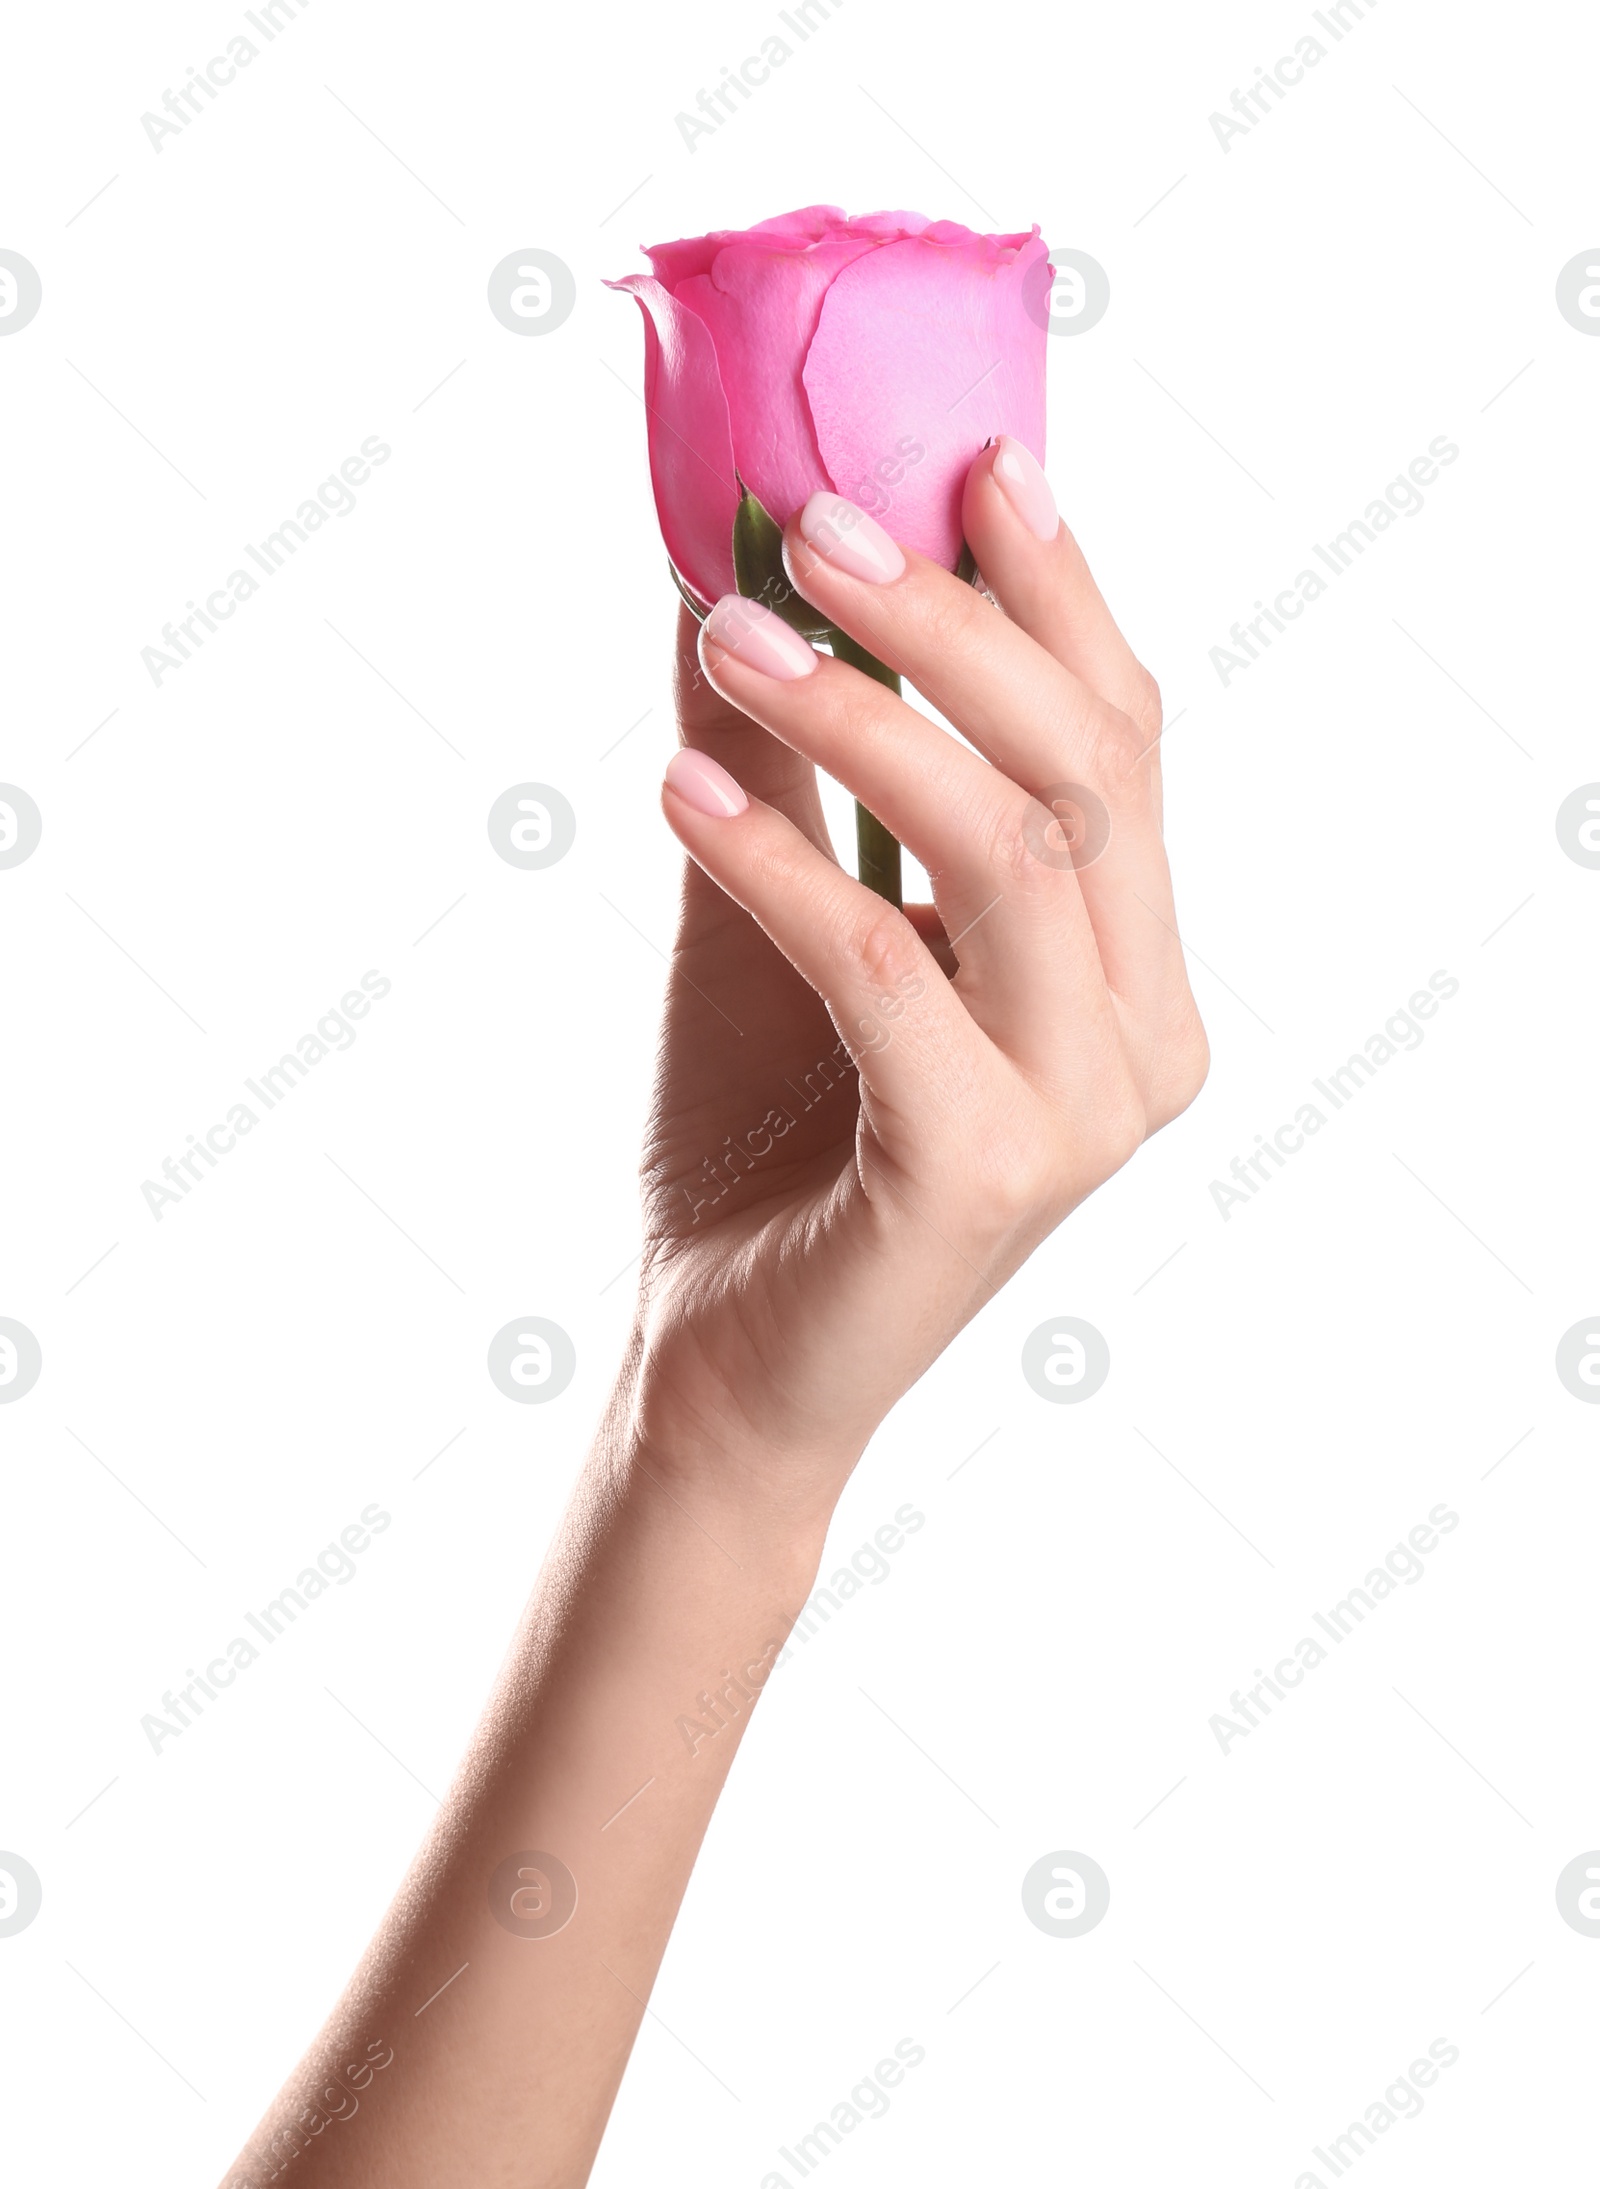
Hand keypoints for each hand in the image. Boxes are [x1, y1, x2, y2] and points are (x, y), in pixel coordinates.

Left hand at [637, 438, 1208, 1504]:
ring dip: (861, 717)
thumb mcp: (776, 917)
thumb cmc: (765, 1141)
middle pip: (1089, 769)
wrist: (725, 1369)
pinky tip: (678, 793)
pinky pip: (888, 972)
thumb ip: (783, 765)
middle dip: (954, 623)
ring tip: (726, 635)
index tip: (971, 459)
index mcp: (1127, 968)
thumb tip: (729, 572)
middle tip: (816, 521)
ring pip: (1011, 849)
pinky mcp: (988, 1173)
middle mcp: (1143, 1034)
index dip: (1058, 593)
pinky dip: (781, 864)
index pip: (1122, 742)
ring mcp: (1086, 1111)